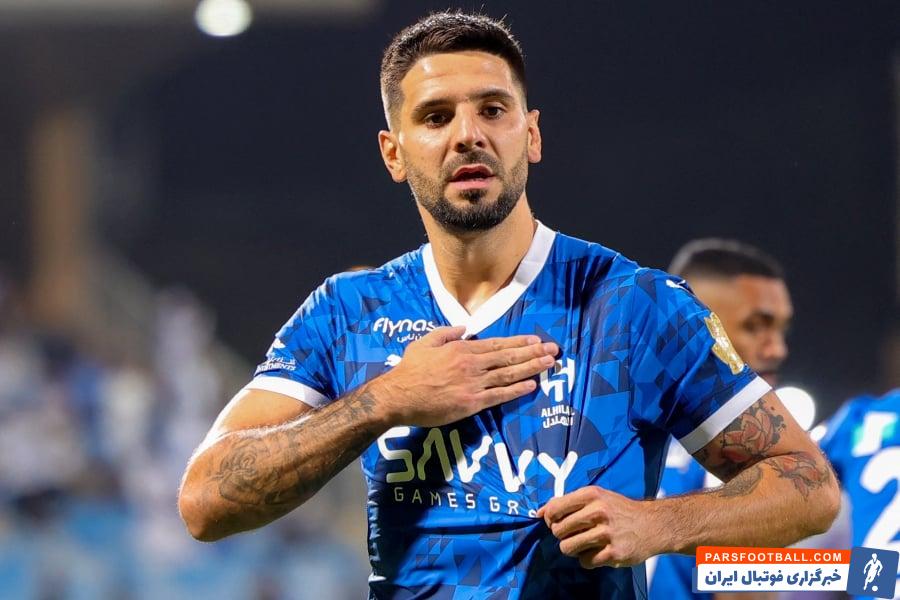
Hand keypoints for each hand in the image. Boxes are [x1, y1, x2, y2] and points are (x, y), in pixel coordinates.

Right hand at [375, 326, 557, 427]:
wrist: (399, 396)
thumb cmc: (410, 370)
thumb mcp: (425, 342)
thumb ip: (446, 333)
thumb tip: (464, 329)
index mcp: (462, 349)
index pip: (497, 344)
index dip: (519, 342)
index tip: (535, 340)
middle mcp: (472, 364)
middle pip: (508, 357)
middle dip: (533, 353)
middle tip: (553, 350)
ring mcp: (473, 384)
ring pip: (508, 374)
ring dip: (531, 368)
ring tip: (549, 364)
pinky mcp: (471, 403)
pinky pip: (499, 395)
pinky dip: (517, 390)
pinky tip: (532, 385)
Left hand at [538, 486, 665, 568]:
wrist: (653, 524)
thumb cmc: (619, 509)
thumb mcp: (597, 496)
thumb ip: (569, 502)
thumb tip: (539, 513)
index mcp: (591, 495)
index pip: (554, 508)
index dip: (549, 519)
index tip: (554, 522)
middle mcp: (598, 512)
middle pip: (558, 531)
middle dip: (562, 535)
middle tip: (573, 534)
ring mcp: (606, 534)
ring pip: (567, 548)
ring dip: (572, 548)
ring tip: (583, 544)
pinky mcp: (613, 553)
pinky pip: (585, 561)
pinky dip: (587, 559)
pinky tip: (597, 552)